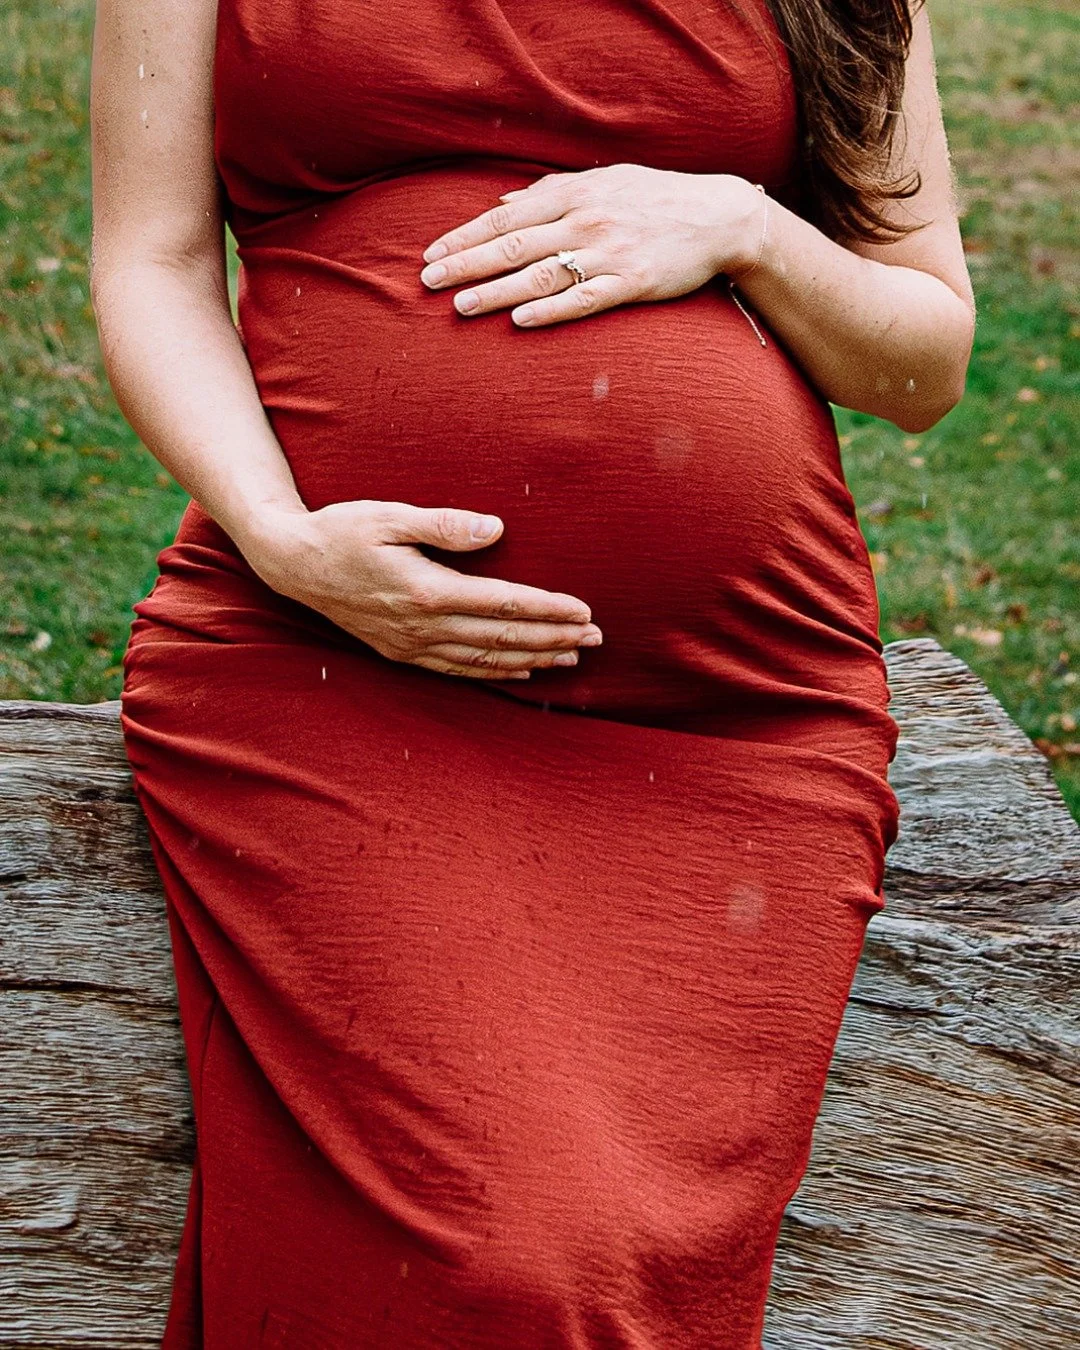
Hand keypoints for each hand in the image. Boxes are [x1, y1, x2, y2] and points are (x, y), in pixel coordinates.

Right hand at [238, 500, 602, 680]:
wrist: (292, 564)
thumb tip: (496, 529)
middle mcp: (422, 626)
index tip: (585, 610)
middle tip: (597, 638)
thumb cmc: (342, 530)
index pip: (503, 605)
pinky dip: (495, 673)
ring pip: (485, 659)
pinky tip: (522, 671)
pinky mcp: (402, 652)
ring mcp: (411, 645)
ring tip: (572, 657)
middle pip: (503, 639)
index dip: (548, 609)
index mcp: (425, 590)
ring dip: (533, 659)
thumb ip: (444, 525)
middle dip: (555, 638)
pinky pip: (458, 670)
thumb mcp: (390, 515)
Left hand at [419, 165, 765, 327]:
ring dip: (497, 292)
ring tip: (461, 307)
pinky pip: (585, 299)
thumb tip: (503, 202)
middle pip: (513, 246)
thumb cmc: (655, 200)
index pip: (504, 218)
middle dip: (466, 265)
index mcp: (574, 195)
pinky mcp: (632, 283)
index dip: (464, 237)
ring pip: (541, 274)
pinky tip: (521, 320)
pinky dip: (551, 310)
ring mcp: (609, 253)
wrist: (720, 218)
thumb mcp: (604, 182)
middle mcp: (586, 221)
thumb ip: (552, 193)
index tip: (430, 254)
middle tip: (428, 283)